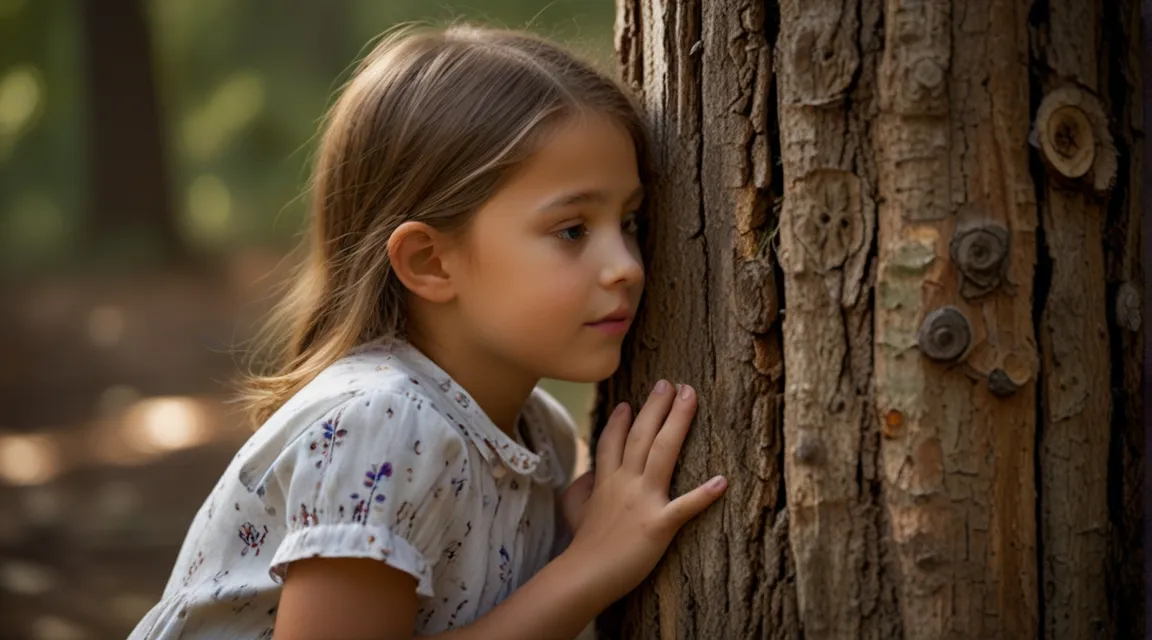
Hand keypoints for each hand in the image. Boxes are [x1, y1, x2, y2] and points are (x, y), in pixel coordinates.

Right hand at [562, 380, 726, 603]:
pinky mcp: (658, 524)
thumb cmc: (582, 545)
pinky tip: (722, 481)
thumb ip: (583, 487)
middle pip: (642, 435)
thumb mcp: (574, 509)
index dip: (622, 420)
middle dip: (656, 406)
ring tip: (689, 396)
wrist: (584, 575)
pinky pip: (684, 507)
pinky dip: (703, 495)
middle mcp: (625, 483)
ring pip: (662, 452)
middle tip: (669, 383)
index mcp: (605, 480)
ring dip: (678, 422)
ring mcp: (642, 501)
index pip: (613, 441)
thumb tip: (589, 475)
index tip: (629, 401)